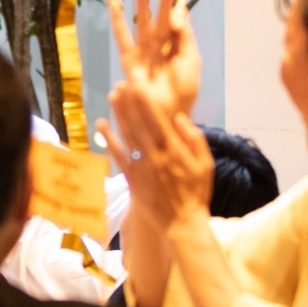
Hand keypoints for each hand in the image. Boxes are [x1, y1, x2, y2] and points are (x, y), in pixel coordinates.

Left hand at [102, 86, 211, 228]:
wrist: (182, 223)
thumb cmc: (196, 193)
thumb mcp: (206, 165)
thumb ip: (194, 139)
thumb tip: (179, 118)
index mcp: (175, 150)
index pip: (158, 120)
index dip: (147, 102)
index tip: (140, 85)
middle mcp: (156, 156)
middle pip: (140, 123)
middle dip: (131, 102)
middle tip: (123, 83)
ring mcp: (142, 167)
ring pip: (128, 135)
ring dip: (119, 114)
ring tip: (113, 95)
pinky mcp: (131, 178)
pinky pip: (118, 156)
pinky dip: (109, 140)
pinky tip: (101, 124)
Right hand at [108, 0, 199, 120]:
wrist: (168, 114)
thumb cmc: (183, 91)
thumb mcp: (190, 61)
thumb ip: (185, 37)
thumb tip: (179, 14)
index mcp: (177, 49)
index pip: (176, 22)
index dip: (177, 7)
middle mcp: (160, 48)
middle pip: (160, 20)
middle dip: (161, 3)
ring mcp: (144, 53)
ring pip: (143, 24)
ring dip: (141, 6)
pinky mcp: (130, 60)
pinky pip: (123, 37)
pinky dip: (118, 20)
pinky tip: (115, 3)